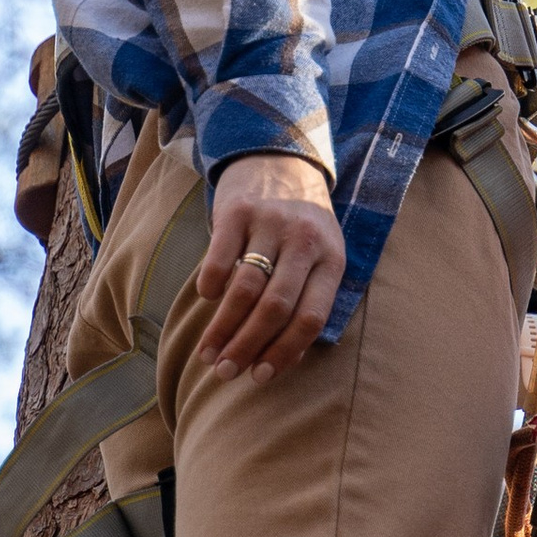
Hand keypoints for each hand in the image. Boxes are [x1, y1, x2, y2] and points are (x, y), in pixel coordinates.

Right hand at [197, 151, 346, 376]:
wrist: (279, 159)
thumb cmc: (299, 226)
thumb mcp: (318, 256)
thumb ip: (307, 300)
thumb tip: (281, 361)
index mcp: (331, 259)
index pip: (310, 317)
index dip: (284, 352)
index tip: (260, 377)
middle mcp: (304, 240)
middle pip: (275, 307)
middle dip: (247, 347)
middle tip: (225, 372)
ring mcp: (270, 223)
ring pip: (245, 288)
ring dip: (222, 327)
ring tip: (208, 353)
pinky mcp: (237, 210)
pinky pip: (219, 258)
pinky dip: (210, 286)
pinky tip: (205, 300)